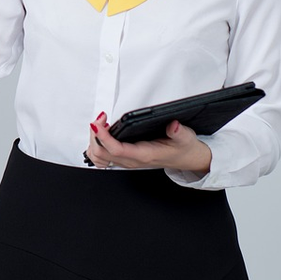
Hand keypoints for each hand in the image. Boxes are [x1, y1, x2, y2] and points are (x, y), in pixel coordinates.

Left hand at [85, 112, 211, 174]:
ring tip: (100, 125)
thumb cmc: (183, 148)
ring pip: (99, 158)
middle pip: (102, 153)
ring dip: (94, 141)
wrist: (186, 159)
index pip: (117, 150)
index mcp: (144, 155)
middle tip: (101, 118)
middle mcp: (133, 160)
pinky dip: (96, 147)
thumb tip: (173, 125)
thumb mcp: (185, 137)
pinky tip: (101, 134)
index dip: (104, 137)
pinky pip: (103, 159)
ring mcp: (128, 162)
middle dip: (96, 134)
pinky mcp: (125, 160)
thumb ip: (178, 131)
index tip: (98, 123)